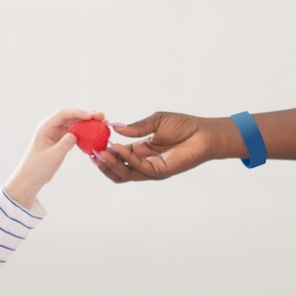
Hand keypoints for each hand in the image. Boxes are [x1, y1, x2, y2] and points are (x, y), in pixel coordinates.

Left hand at [4, 108, 101, 205]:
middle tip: (102, 117)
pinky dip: (85, 132)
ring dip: (88, 123)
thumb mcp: (51, 157)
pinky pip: (75, 132)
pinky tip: (95, 134)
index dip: (78, 113)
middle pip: (71, 116)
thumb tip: (74, 135)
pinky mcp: (61, 140)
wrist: (31, 177)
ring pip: (75, 123)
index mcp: (46, 127)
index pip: (63, 114)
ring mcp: (57, 133)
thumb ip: (63, 145)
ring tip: (102, 123)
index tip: (91, 116)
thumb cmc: (37, 167)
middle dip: (87, 115)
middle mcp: (51, 127)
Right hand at [94, 112, 241, 182]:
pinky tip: (117, 148)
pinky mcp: (160, 171)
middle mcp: (145, 162)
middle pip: (118, 171)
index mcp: (142, 151)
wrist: (204, 133)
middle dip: (103, 163)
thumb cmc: (184, 126)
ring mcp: (152, 169)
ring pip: (125, 174)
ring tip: (100, 153)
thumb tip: (114, 127)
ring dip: (111, 164)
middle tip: (91, 154)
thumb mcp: (155, 122)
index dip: (105, 153)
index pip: (118, 157)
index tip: (92, 145)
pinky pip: (138, 168)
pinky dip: (126, 159)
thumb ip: (135, 127)